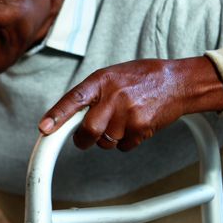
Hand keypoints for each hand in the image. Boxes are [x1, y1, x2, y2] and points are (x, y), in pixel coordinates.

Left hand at [38, 57, 222, 150]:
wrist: (178, 82)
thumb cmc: (141, 78)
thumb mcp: (112, 76)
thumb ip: (93, 94)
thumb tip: (69, 117)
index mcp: (101, 80)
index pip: (74, 99)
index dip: (57, 115)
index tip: (44, 129)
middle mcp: (113, 97)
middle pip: (88, 132)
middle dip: (84, 140)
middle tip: (84, 139)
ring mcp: (128, 114)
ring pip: (106, 142)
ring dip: (109, 138)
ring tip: (123, 120)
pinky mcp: (141, 128)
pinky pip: (123, 147)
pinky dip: (126, 142)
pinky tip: (136, 125)